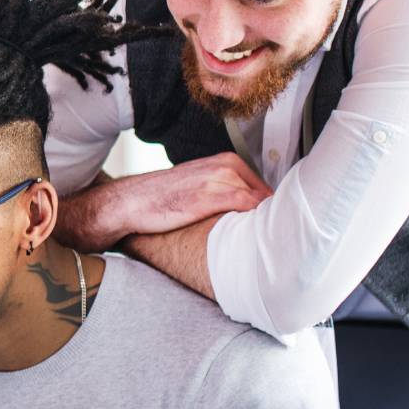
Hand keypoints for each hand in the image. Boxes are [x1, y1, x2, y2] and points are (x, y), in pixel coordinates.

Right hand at [60, 153, 271, 250]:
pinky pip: (250, 207)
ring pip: (262, 201)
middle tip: (276, 242)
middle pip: (267, 195)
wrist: (132, 202)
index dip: (270, 211)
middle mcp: (228, 166)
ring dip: (269, 223)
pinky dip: (258, 223)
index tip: (275, 231)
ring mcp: (222, 178)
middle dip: (273, 217)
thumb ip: (224, 193)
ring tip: (272, 246)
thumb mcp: (198, 188)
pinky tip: (258, 240)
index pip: (263, 188)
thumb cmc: (162, 200)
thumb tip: (246, 215)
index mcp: (226, 162)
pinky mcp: (215, 194)